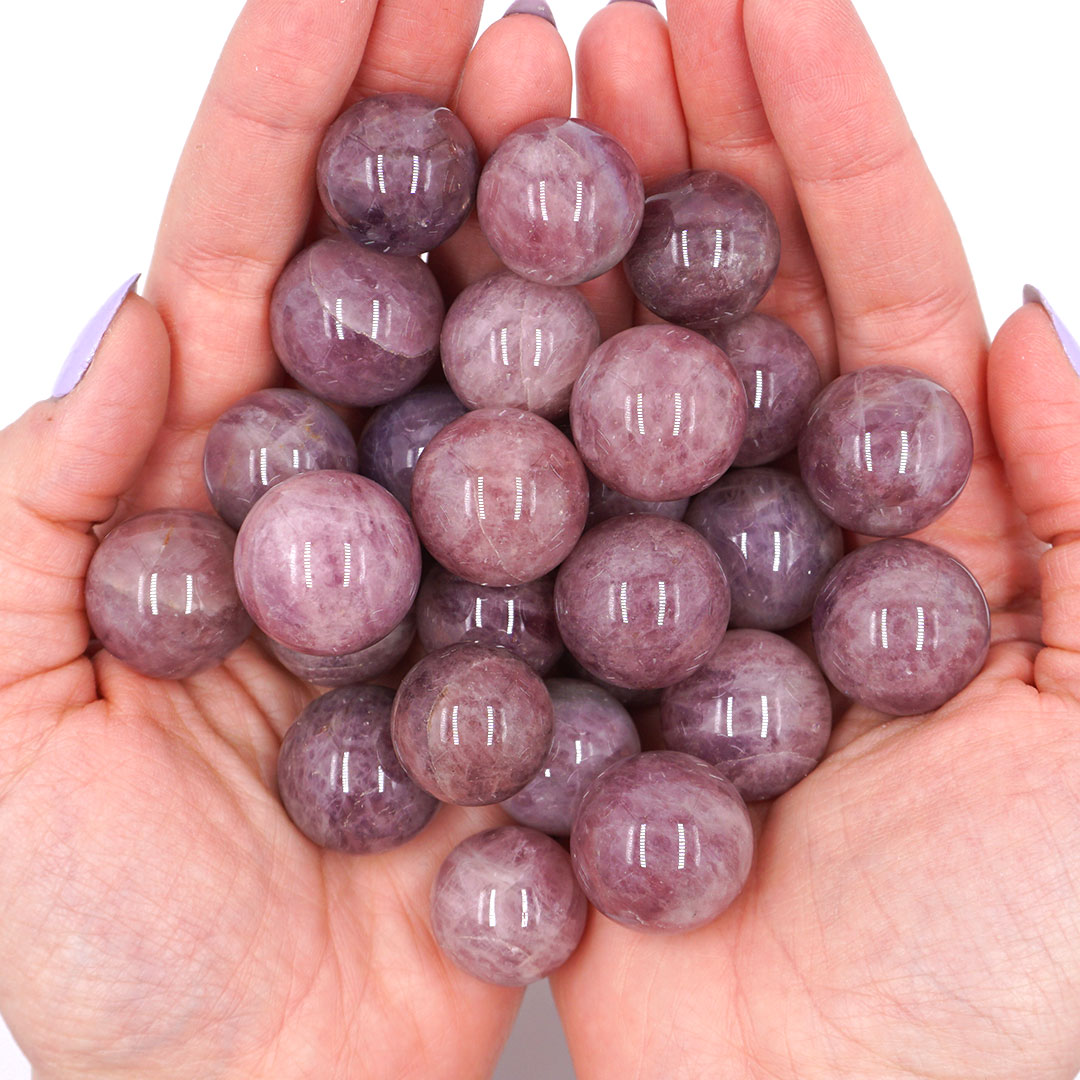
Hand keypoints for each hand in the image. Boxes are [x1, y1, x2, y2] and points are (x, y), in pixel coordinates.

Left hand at [0, 3, 575, 1076]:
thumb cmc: (104, 933)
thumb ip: (30, 513)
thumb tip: (136, 326)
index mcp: (210, 488)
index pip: (247, 257)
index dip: (291, 114)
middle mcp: (352, 500)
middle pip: (400, 282)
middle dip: (442, 137)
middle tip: (510, 19)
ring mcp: (467, 565)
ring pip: (511, 368)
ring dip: (551, 235)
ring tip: (605, 104)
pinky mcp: (553, 647)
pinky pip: (598, 512)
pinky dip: (634, 409)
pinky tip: (680, 306)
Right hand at [550, 2, 1079, 1076]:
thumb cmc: (1022, 971)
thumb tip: (1032, 315)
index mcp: (902, 529)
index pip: (867, 295)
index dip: (824, 145)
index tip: (763, 6)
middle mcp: (764, 544)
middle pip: (721, 317)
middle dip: (683, 157)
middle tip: (622, 21)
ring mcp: (642, 604)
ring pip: (606, 396)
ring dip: (577, 248)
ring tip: (531, 96)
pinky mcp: (549, 679)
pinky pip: (511, 533)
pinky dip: (483, 415)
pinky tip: (442, 292)